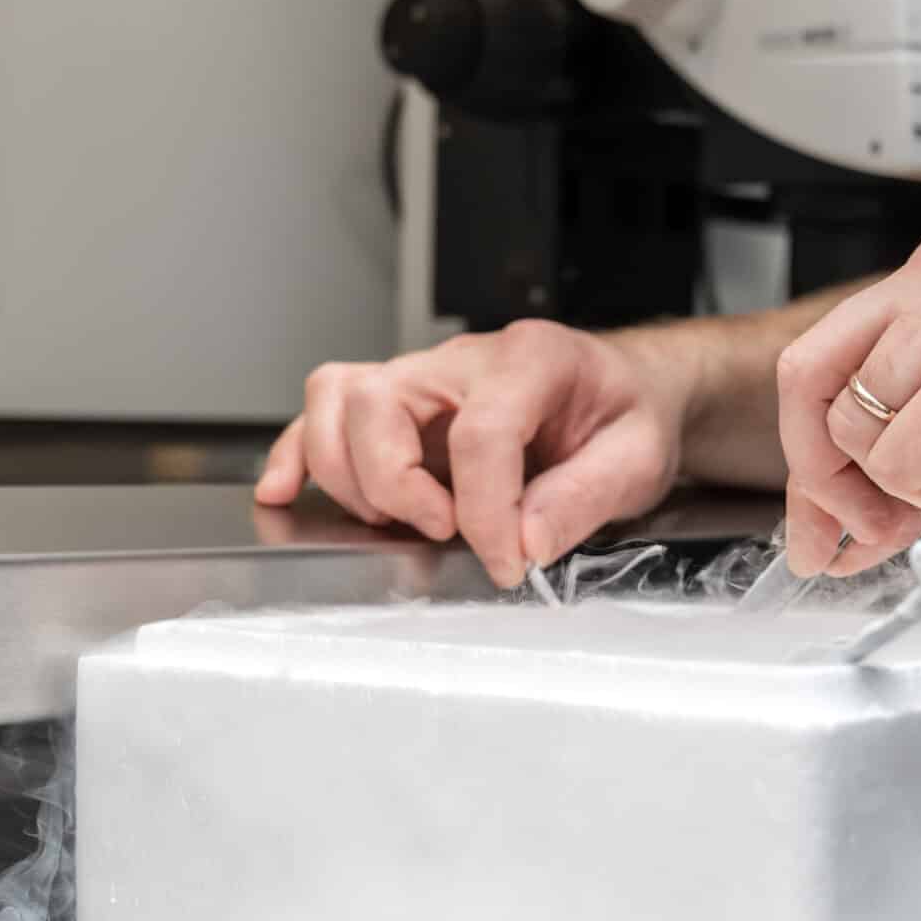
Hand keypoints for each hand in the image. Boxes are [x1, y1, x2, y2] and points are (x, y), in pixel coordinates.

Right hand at [255, 321, 687, 586]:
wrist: (627, 391)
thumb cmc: (627, 414)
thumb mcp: (637, 457)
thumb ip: (584, 497)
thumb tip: (524, 541)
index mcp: (531, 358)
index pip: (481, 432)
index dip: (485, 511)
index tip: (508, 561)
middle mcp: (463, 361)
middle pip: (382, 403)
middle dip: (399, 486)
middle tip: (448, 534)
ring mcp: (423, 379)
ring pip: (339, 400)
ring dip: (349, 473)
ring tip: (399, 520)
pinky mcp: (400, 406)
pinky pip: (325, 411)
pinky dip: (296, 452)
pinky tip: (283, 491)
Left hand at [773, 231, 920, 573]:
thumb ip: (909, 449)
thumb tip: (834, 521)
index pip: (816, 357)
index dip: (805, 448)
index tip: (818, 513)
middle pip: (815, 396)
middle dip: (838, 482)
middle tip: (879, 526)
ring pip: (860, 436)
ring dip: (912, 485)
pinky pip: (911, 466)